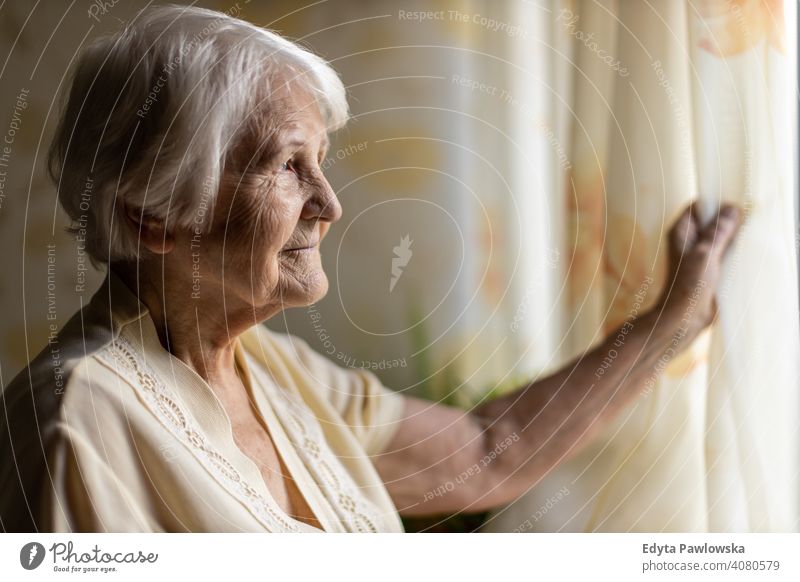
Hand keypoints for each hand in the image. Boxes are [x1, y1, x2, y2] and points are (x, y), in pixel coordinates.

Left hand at [656, 201, 741, 341]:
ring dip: (734, 237)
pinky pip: (724, 252)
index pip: (699, 206)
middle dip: (729, 221)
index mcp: (681, 232)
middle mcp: (689, 240)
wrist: (685, 316)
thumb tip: (732, 208)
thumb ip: (718, 231)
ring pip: (720, 237)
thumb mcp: (705, 253)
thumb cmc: (688, 285)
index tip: (734, 209)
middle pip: (712, 221)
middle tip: (745, 224)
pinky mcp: (709, 267)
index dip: (716, 204)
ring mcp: (699, 254)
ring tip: (746, 239)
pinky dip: (734, 251)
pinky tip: (745, 254)